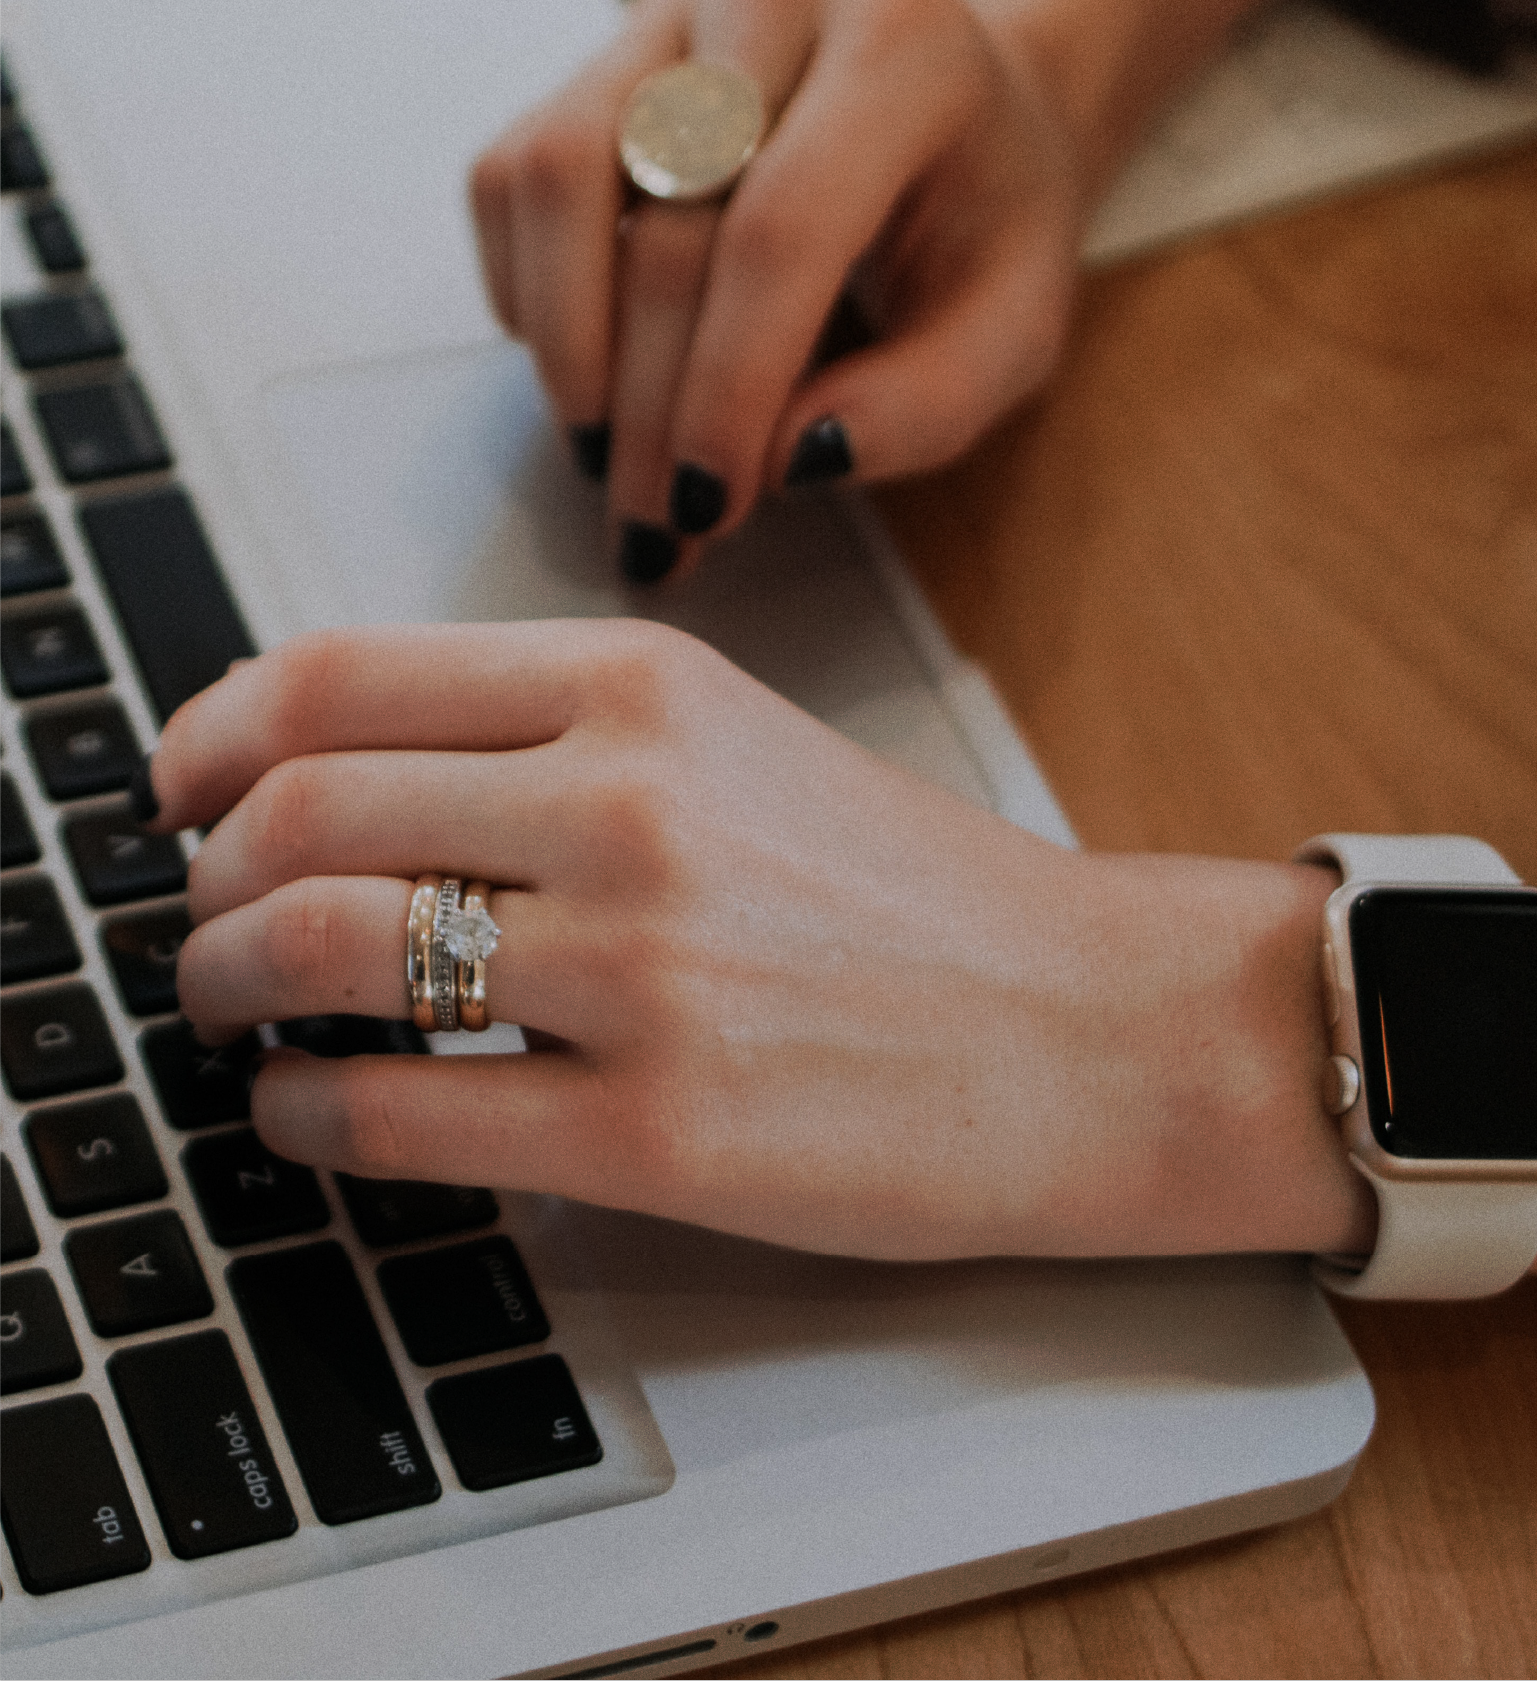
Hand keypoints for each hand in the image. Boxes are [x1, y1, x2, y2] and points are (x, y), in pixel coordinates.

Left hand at [151, 622, 1357, 1261]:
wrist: (1089, 1028)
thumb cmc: (914, 895)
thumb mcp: (738, 746)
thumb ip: (554, 738)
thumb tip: (346, 777)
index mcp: (646, 687)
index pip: (340, 673)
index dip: (212, 732)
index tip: (178, 785)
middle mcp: (631, 804)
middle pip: (300, 811)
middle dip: (204, 879)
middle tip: (200, 921)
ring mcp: (643, 969)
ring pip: (322, 951)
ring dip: (226, 985)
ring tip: (232, 1012)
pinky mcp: (660, 1132)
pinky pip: (398, 1116)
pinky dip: (303, 1119)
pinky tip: (306, 1118)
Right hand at [469, 0, 1079, 583]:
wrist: (957, 100)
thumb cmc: (985, 222)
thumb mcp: (1013, 329)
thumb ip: (926, 404)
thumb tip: (790, 457)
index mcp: (906, 47)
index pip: (781, 227)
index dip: (727, 384)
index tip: (708, 506)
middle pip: (667, 221)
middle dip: (648, 406)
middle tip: (654, 524)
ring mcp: (671, 8)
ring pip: (557, 177)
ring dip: (566, 346)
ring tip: (604, 456)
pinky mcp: (599, 51)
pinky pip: (511, 175)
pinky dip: (528, 291)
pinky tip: (588, 366)